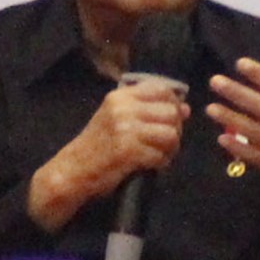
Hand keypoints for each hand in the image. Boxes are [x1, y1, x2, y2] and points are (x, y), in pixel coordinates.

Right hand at [28, 75, 189, 228]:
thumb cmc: (98, 145)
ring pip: (170, 134)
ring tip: (160, 155)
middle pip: (171, 112)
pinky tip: (152, 166)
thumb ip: (149, 110)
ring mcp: (126, 130)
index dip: (173, 104)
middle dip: (175, 130)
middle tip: (166, 143)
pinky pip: (160, 156)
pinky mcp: (128, 152)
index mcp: (120, 96)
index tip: (169, 120)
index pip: (161, 89)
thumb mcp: (118, 118)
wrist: (73, 170)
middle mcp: (123, 108)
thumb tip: (185, 109)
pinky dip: (161, 163)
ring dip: (171, 148)